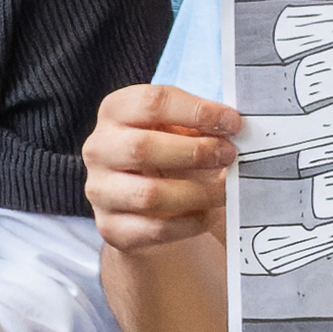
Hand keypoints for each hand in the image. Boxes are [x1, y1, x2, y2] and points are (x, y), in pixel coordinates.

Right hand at [83, 79, 242, 255]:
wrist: (146, 207)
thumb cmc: (169, 157)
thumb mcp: (179, 130)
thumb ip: (201, 124)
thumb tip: (233, 128)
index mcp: (115, 111)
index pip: (152, 102)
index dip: (197, 111)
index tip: (233, 122)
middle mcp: (98, 148)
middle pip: (142, 147)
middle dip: (195, 152)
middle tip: (228, 155)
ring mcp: (100, 190)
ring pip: (149, 195)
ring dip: (197, 193)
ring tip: (223, 190)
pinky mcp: (110, 228)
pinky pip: (155, 229)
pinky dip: (189, 223)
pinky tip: (206, 214)